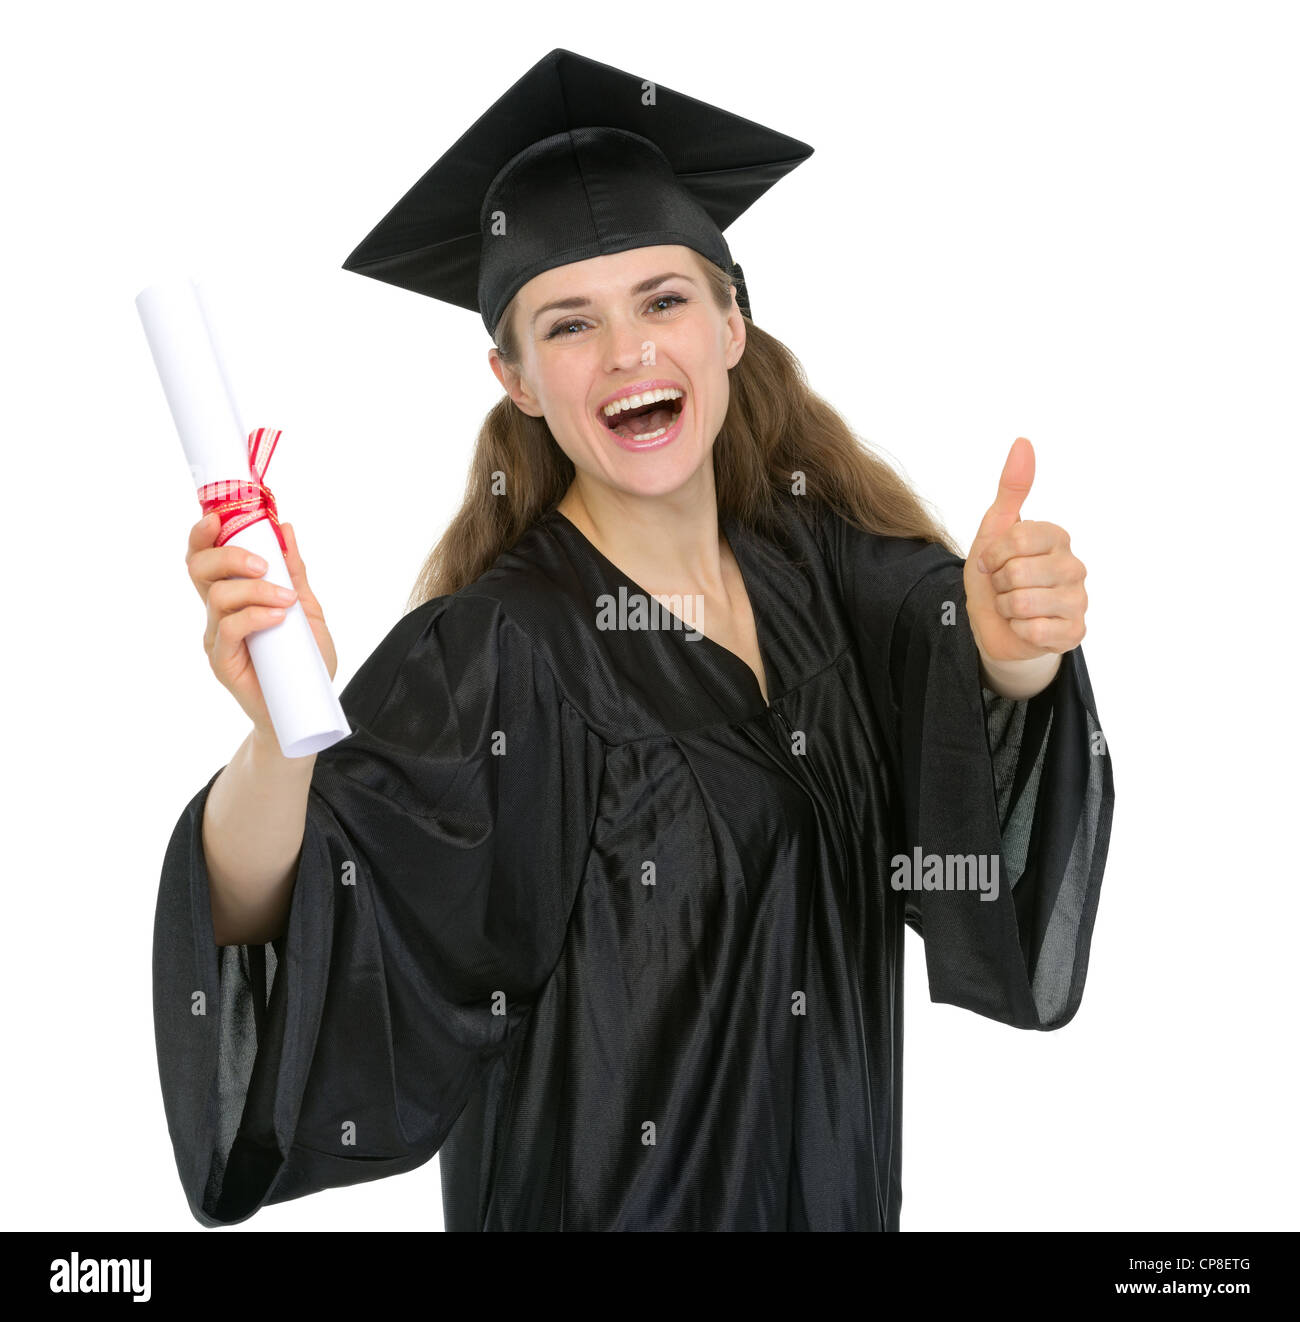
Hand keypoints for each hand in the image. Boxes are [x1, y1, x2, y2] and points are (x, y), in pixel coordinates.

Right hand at [187, 514, 336, 736]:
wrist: (305, 707)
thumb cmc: (303, 659)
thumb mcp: (306, 608)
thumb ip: (293, 572)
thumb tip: (286, 530)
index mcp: (232, 595)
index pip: (204, 557)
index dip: (204, 534)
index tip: (218, 517)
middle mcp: (216, 613)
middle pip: (199, 569)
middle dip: (229, 555)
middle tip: (264, 564)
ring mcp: (216, 637)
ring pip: (217, 596)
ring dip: (255, 590)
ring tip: (287, 601)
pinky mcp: (222, 662)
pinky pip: (228, 629)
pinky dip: (254, 616)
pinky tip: (278, 619)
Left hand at [963, 438, 1087, 667]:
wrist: (995, 625)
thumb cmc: (996, 575)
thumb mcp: (995, 530)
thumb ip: (1011, 489)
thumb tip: (1023, 442)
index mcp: (1057, 537)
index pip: (1017, 539)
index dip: (994, 555)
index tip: (993, 562)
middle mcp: (1074, 566)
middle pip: (1017, 572)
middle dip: (999, 584)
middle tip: (1005, 587)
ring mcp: (1078, 601)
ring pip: (1023, 603)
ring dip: (1006, 608)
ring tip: (1013, 606)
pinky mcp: (1075, 633)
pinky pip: (1035, 631)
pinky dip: (1019, 630)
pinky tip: (1026, 627)